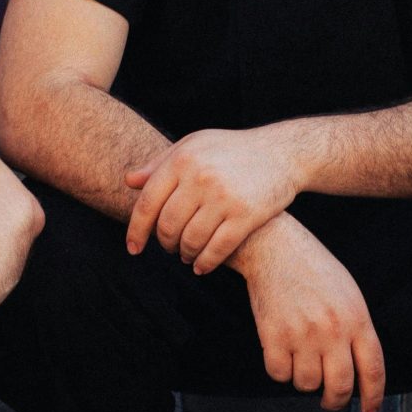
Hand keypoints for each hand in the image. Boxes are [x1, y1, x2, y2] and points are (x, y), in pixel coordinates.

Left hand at [124, 126, 301, 274]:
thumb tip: (129, 181)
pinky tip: (201, 266)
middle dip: (164, 243)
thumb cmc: (232, 149)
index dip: (136, 230)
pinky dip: (205, 263)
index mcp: (182, 159)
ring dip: (184, 254)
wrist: (283, 152)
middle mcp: (200, 177)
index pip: (147, 203)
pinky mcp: (246, 215)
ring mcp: (224, 197)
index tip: (133, 249)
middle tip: (169, 248)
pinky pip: (217, 249)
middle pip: (168, 226)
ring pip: (191, 240)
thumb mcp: (195, 145)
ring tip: (186, 255)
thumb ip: (161, 163)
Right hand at [231, 217, 385, 411]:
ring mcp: (302, 334)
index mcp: (357, 319)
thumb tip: (359, 372)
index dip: (374, 397)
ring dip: (304, 380)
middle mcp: (332, 330)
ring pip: (307, 384)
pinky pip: (279, 374)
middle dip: (336, 402)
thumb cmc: (315, 270)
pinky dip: (280, 371)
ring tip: (302, 359)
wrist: (276, 248)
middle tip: (330, 401)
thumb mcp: (349, 294)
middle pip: (340, 387)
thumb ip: (356, 330)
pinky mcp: (273, 336)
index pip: (373, 370)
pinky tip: (282, 353)